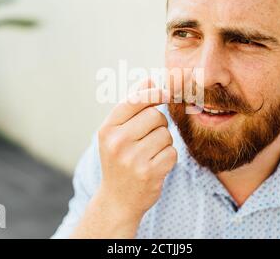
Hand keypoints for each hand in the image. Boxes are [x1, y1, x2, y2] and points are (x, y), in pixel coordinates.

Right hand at [97, 79, 177, 220]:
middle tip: (148, 137)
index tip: (167, 92)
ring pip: (166, 134)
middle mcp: (117, 142)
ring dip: (164, 142)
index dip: (154, 93)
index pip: (135, 100)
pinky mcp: (149, 173)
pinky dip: (168, 158)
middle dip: (159, 124)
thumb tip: (149, 78)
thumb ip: (132, 106)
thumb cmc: (119, 160)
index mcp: (107, 129)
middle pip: (155, 116)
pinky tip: (155, 166)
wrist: (117, 200)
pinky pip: (172, 152)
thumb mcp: (116, 133)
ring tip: (149, 154)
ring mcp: (133, 159)